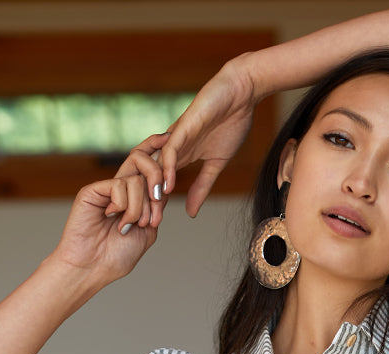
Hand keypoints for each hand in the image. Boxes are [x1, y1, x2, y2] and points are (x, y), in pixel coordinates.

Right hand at [50, 135, 170, 284]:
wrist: (92, 268)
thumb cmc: (116, 256)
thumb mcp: (147, 233)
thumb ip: (155, 208)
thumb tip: (162, 185)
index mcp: (133, 198)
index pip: (148, 169)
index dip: (157, 151)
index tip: (168, 137)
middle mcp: (119, 189)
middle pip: (142, 161)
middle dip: (156, 180)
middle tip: (156, 206)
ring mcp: (106, 189)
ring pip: (135, 180)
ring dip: (140, 207)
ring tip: (129, 226)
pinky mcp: (92, 190)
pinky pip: (119, 186)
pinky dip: (124, 206)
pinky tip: (113, 219)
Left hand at [158, 57, 257, 215]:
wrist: (241, 94)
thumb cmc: (231, 123)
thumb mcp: (216, 164)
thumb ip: (202, 186)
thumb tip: (191, 212)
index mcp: (180, 156)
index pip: (162, 183)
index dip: (156, 204)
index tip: (154, 225)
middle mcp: (173, 147)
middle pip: (153, 177)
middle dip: (149, 201)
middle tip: (146, 225)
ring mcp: (176, 137)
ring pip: (157, 166)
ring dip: (155, 189)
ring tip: (155, 210)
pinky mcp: (183, 127)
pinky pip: (170, 150)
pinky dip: (168, 169)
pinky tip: (168, 186)